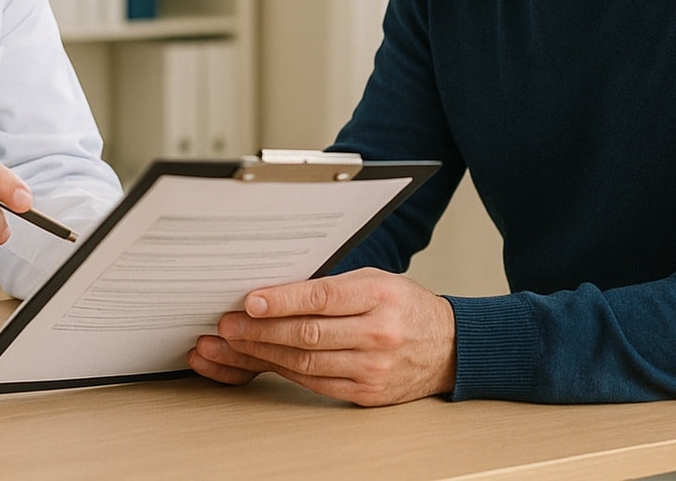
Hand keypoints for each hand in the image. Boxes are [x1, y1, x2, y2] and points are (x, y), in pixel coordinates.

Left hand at [188, 268, 456, 405]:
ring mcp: (373, 369)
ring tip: (234, 344)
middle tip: (228, 325)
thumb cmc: (404, 306)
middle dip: (260, 330)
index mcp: (380, 296)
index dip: (282, 300)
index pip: (322, 298)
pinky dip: (285, 371)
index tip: (250, 300)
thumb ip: (331, 286)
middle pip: (308, 334)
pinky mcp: (367, 394)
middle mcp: (378, 334)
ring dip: (264, 353)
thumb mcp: (374, 280)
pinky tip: (264, 361)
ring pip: (306, 362)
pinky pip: (316, 383)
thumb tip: (274, 290)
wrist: (448, 348)